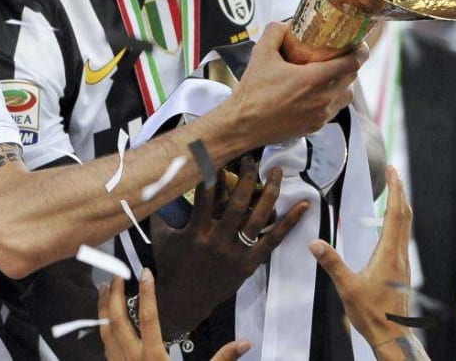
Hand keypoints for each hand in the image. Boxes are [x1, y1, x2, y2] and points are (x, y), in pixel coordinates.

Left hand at [99, 269, 250, 360]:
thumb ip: (223, 360)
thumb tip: (246, 342)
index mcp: (154, 359)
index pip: (149, 318)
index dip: (147, 294)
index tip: (146, 272)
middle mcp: (133, 360)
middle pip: (117, 320)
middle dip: (114, 295)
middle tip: (116, 272)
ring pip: (105, 331)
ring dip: (103, 307)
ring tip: (105, 286)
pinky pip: (105, 347)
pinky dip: (102, 328)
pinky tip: (105, 319)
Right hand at [150, 157, 308, 334]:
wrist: (184, 301)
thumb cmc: (170, 266)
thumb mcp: (161, 239)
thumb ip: (159, 212)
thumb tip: (152, 185)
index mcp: (196, 233)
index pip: (205, 196)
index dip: (211, 172)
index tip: (218, 154)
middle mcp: (218, 242)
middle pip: (236, 204)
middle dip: (245, 178)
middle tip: (250, 158)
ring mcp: (236, 253)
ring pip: (258, 219)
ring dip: (269, 193)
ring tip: (276, 172)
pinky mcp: (250, 263)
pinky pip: (273, 240)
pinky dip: (289, 222)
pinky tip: (303, 206)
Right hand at [228, 22, 365, 145]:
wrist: (243, 125)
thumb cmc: (252, 91)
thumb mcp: (260, 54)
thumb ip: (275, 32)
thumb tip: (287, 24)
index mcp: (313, 79)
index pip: (352, 63)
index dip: (360, 51)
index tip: (357, 43)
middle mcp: (323, 98)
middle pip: (352, 78)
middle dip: (350, 64)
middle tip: (341, 54)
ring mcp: (321, 115)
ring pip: (346, 96)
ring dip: (343, 83)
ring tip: (330, 75)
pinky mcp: (316, 126)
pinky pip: (334, 110)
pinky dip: (331, 99)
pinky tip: (317, 93)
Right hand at [310, 165, 428, 359]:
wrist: (392, 334)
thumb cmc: (371, 313)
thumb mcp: (347, 287)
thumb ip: (332, 263)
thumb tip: (314, 243)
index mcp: (389, 254)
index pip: (395, 214)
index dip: (395, 190)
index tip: (392, 171)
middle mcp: (400, 255)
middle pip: (404, 215)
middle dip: (400, 191)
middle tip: (393, 172)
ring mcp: (402, 262)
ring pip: (406, 226)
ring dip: (400, 205)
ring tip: (393, 190)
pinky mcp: (401, 269)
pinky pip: (402, 237)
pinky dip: (398, 220)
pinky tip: (390, 222)